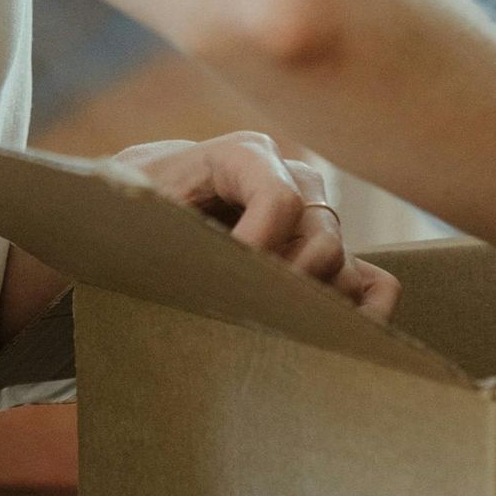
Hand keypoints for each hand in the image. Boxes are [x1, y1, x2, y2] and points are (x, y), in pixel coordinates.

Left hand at [110, 132, 400, 323]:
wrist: (129, 216)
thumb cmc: (123, 204)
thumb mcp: (126, 196)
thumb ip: (154, 205)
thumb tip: (189, 242)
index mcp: (242, 154)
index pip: (280, 199)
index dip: (259, 248)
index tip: (224, 283)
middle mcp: (291, 179)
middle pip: (319, 237)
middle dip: (281, 285)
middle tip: (237, 313)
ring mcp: (314, 219)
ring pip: (342, 264)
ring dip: (310, 304)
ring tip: (259, 329)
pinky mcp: (326, 259)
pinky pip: (373, 283)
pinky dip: (364, 312)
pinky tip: (329, 341)